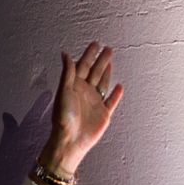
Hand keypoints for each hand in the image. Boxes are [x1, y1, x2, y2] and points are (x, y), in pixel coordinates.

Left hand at [39, 42, 124, 175]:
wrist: (70, 140)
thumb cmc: (63, 117)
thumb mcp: (64, 92)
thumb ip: (67, 73)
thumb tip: (66, 54)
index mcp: (73, 86)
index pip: (83, 66)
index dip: (89, 55)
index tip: (95, 43)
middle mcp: (84, 93)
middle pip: (95, 72)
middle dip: (101, 60)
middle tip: (108, 48)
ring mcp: (94, 103)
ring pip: (103, 83)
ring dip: (107, 72)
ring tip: (111, 61)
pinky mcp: (103, 114)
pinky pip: (111, 101)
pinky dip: (116, 94)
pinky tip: (119, 86)